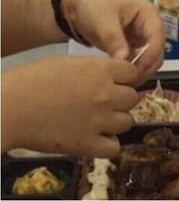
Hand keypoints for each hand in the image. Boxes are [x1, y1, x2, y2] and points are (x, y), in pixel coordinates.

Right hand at [2, 56, 138, 156]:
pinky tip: (94, 138)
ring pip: (127, 122)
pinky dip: (107, 144)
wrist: (13, 106)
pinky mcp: (87, 145)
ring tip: (98, 121)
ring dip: (116, 122)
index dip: (125, 79)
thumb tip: (111, 76)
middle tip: (105, 103)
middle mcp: (106, 94)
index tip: (116, 83)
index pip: (133, 74)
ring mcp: (98, 121)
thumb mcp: (71, 63)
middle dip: (121, 100)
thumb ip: (96, 69)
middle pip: (133, 99)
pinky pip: (114, 147)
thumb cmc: (35, 79)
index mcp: (101, 70)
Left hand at [62, 0, 163, 79]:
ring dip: (140, 72)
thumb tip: (123, 59)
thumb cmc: (94, 4)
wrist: (78, 4)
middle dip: (146, 67)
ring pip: (149, 60)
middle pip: (157, 51)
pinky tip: (120, 80)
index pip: (157, 36)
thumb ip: (114, 39)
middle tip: (129, 82)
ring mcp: (141, 38)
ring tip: (124, 83)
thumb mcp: (103, 19)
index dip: (151, 54)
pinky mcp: (131, 47)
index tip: (138, 70)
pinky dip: (131, 71)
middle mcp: (148, 27)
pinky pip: (137, 63)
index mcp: (147, 13)